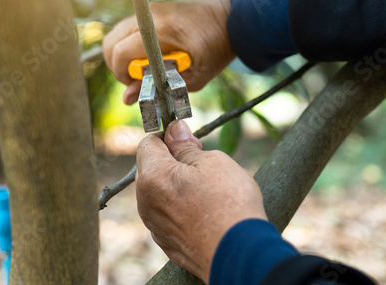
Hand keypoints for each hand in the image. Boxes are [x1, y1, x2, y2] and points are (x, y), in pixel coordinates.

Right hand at [103, 0, 234, 104]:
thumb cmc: (216, 49)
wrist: (231, 19)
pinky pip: (126, 29)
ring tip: (142, 68)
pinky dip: (128, 44)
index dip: (121, 75)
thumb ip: (158, 88)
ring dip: (120, 55)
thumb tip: (127, 98)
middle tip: (135, 79)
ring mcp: (149, 11)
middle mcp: (150, 17)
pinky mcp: (151, 11)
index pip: (120, 53)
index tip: (134, 86)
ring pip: (115, 35)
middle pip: (111, 43)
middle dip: (116, 66)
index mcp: (161, 33)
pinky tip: (146, 56)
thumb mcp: (193, 78)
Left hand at [136, 120, 266, 282]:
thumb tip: (174, 130)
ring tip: (209, 192)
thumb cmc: (229, 205)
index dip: (169, 137)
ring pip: (161, 193)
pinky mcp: (166, 242)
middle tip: (204, 166)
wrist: (239, 255)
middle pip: (152, 169)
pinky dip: (182, 208)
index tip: (189, 141)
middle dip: (173, 162)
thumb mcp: (212, 162)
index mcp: (152, 177)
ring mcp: (154, 225)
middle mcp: (145, 202)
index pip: (148, 143)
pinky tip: (205, 212)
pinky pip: (169, 215)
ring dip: (178, 186)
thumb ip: (186, 146)